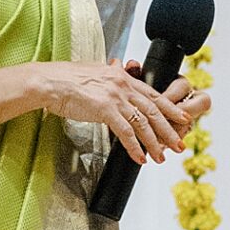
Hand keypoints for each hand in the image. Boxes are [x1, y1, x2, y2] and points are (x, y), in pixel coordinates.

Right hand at [32, 61, 201, 163]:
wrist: (48, 82)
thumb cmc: (66, 80)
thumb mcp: (95, 73)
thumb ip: (110, 76)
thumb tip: (116, 70)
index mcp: (122, 76)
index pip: (153, 94)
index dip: (170, 108)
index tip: (182, 119)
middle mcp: (123, 85)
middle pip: (154, 110)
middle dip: (169, 129)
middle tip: (179, 144)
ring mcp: (115, 96)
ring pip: (143, 123)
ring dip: (155, 143)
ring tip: (162, 157)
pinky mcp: (105, 109)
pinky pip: (125, 132)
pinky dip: (135, 147)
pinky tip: (140, 158)